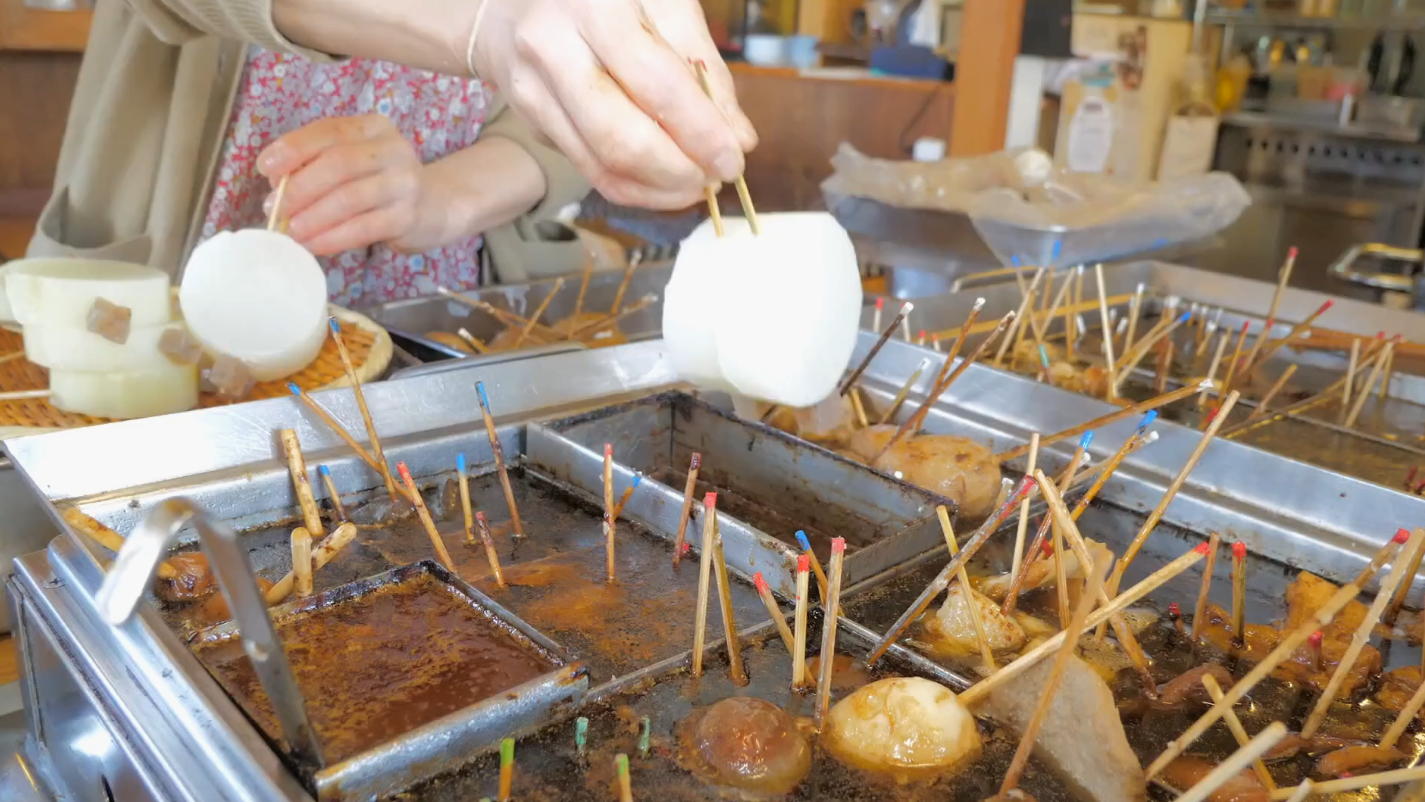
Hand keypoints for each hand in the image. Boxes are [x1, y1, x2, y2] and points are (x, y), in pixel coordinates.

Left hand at [257, 115, 443, 255]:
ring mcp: (404, 184)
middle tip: (275, 209)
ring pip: (350, 198)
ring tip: (292, 231)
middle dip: (300, 188)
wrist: (436, 205)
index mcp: (373, 127)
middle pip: (339, 164)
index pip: (330, 131)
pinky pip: (363, 228)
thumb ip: (320, 162)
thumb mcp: (357, 160)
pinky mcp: (408, 217)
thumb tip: (275, 182)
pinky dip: (333, 238)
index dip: (294, 149)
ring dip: (314, 217)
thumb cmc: (382, 181)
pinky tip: (314, 245)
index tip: (265, 168)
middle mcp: (393, 150)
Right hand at [472, 0, 757, 209]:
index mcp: (597, 7)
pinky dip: (633, 187)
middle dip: (678, 172)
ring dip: (658, 189)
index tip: (733, 160)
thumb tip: (737, 139)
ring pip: (602, 165)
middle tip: (714, 179)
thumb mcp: (664, 6)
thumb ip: (704, 68)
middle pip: (621, 138)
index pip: (658, 86)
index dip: (701, 133)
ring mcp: (533, 89)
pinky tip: (661, 184)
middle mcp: (553, 48)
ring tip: (694, 185)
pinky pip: (588, 168)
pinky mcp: (531, 120)